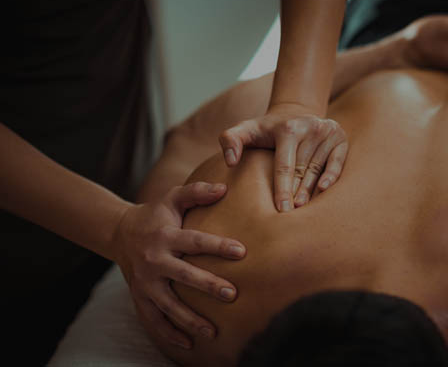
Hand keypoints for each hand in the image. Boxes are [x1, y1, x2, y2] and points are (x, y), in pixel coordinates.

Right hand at [113, 182, 245, 349]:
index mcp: (165, 236)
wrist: (121, 233)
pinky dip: (168, 335)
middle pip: (183, 275)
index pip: (194, 241)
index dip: (217, 246)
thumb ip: (197, 191)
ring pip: (168, 305)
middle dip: (207, 285)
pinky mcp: (140, 297)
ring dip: (190, 320)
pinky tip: (188, 345)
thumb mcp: (172, 197)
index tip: (241, 252)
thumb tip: (224, 188)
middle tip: (231, 294)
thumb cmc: (156, 215)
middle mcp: (154, 261)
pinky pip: (152, 320)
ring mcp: (145, 282)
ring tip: (213, 332)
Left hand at [219, 104, 347, 211]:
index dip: (282, 190)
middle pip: (302, 169)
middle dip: (295, 194)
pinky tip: (324, 190)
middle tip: (289, 217)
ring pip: (317, 169)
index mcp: (288, 128)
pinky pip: (337, 162)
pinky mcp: (340, 138)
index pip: (284, 166)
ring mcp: (327, 132)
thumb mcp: (245, 129)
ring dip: (310, 191)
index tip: (280, 211)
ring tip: (302, 210)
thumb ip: (230, 140)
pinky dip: (332, 176)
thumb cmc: (266, 129)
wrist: (294, 113)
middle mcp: (310, 127)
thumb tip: (230, 161)